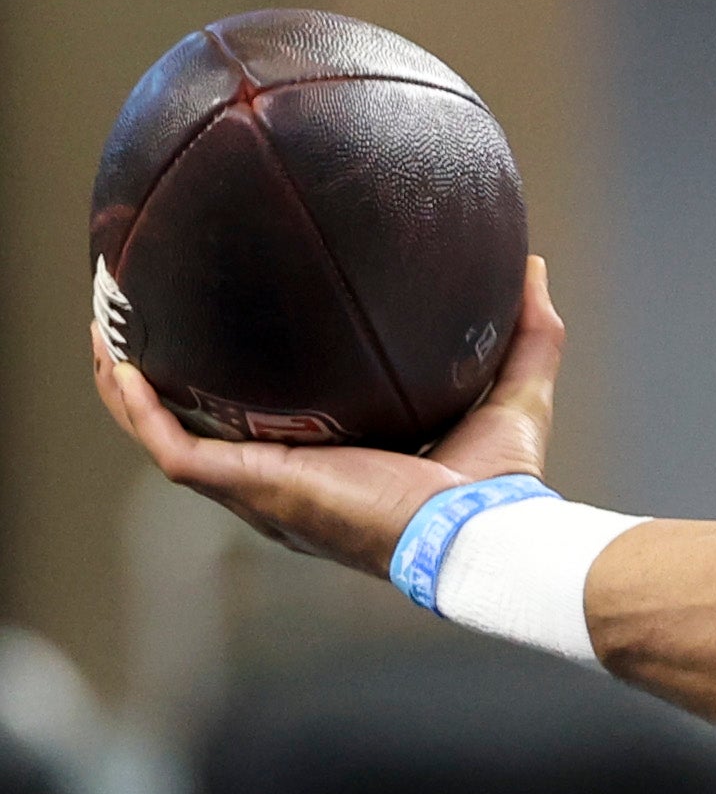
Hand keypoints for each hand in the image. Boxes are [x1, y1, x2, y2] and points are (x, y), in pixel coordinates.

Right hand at [91, 256, 565, 578]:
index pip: (271, 420)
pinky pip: (174, 447)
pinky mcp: (255, 486)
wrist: (482, 528)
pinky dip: (140, 408)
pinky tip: (121, 363)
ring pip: (170, 432)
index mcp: (332, 460)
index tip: (225, 328)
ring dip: (129, 385)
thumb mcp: (513, 392)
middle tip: (140, 318)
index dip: (241, 380)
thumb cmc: (500, 484)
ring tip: (104, 329)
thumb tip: (533, 265)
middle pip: (201, 425)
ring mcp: (263, 485)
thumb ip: (528, 332)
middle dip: (161, 378)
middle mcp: (285, 476)